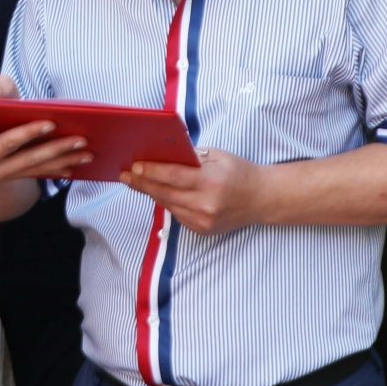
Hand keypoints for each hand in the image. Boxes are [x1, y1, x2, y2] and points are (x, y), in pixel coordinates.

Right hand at [0, 111, 88, 197]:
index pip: (6, 145)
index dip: (27, 133)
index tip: (49, 122)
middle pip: (27, 161)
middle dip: (57, 151)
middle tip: (83, 143)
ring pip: (31, 170)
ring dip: (59, 163)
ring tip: (85, 156)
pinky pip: (25, 175)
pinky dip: (47, 171)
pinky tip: (66, 168)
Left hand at [124, 150, 263, 234]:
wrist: (261, 199)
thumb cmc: (240, 172)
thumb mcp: (218, 157)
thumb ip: (191, 157)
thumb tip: (163, 155)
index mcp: (211, 182)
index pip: (173, 176)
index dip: (151, 171)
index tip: (134, 166)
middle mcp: (206, 204)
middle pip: (165, 193)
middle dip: (142, 183)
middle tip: (125, 175)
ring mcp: (203, 221)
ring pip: (168, 205)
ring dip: (151, 193)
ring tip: (136, 181)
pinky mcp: (202, 230)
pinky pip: (177, 214)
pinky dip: (167, 203)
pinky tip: (158, 192)